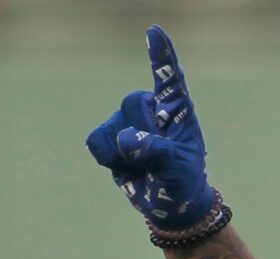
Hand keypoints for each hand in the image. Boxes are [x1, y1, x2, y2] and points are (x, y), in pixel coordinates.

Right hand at [85, 26, 217, 233]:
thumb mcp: (178, 167)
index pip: (168, 77)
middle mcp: (151, 109)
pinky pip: (96, 140)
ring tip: (141, 166)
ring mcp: (129, 123)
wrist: (169, 206)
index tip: (153, 31)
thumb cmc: (183, 181)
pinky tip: (122, 166)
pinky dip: (106, 156)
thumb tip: (125, 139)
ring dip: (123, 151)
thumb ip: (155, 150)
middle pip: (132, 102)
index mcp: (176, 109)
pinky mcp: (111, 140)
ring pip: (112, 124)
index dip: (160, 55)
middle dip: (139, 130)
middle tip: (154, 157)